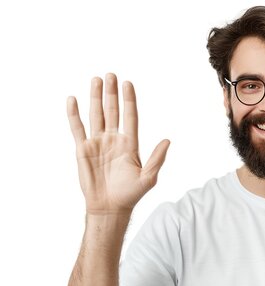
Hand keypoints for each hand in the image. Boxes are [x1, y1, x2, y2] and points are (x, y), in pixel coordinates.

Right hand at [67, 73, 169, 213]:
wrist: (110, 207)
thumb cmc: (131, 194)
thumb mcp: (149, 177)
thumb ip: (157, 158)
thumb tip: (168, 140)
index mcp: (130, 144)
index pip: (130, 116)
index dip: (129, 100)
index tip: (128, 83)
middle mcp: (114, 140)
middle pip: (112, 111)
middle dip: (111, 93)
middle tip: (110, 74)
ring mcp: (98, 143)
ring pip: (96, 115)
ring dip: (95, 98)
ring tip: (96, 80)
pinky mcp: (83, 150)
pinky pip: (77, 128)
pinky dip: (74, 114)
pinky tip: (73, 100)